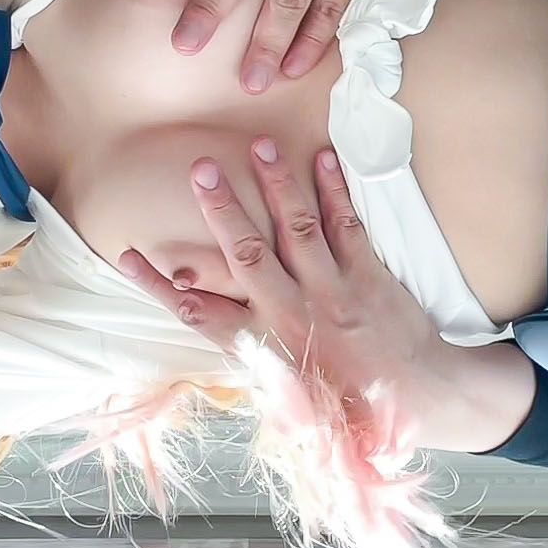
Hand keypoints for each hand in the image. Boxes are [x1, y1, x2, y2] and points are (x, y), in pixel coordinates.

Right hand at [118, 138, 458, 401]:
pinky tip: (322, 158)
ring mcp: (333, 293)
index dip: (158, 285)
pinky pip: (347, 226)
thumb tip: (201, 321)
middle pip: (246, 255)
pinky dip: (334, 190)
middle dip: (222, 210)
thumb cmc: (347, 401)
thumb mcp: (285, 393)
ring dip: (277, 186)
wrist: (420, 401)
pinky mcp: (369, 278)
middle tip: (200, 169)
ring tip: (259, 147)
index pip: (197, 313)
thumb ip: (247, 355)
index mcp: (264, 347)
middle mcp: (293, 316)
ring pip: (297, 230)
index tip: (127, 255)